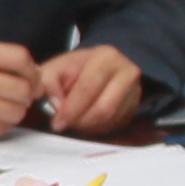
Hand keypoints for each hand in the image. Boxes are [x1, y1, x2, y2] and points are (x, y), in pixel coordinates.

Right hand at [0, 39, 43, 143]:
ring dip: (15, 111)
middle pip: (23, 87)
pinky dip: (1, 125)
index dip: (31, 70)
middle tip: (18, 96)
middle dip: (26, 94)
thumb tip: (30, 73)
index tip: (29, 78)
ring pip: (17, 110)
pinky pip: (3, 127)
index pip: (20, 57)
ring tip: (2, 107)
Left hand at [38, 45, 153, 137]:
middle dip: (80, 121)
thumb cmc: (77, 67)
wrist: (102, 65)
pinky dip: (97, 128)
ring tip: (74, 121)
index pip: (88, 88)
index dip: (71, 109)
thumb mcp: (57, 66)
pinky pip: (115, 125)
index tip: (57, 122)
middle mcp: (126, 72)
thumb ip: (49, 81)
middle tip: (64, 125)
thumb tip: (55, 104)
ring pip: (110, 120)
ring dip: (88, 126)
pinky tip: (86, 121)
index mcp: (106, 57)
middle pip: (103, 108)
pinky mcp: (135, 106)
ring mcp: (135, 90)